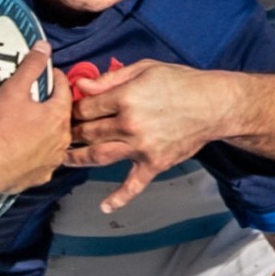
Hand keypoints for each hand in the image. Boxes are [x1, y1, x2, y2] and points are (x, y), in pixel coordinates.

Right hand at [0, 42, 69, 194]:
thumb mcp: (14, 89)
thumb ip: (31, 66)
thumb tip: (44, 47)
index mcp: (59, 116)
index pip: (65, 89)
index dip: (57, 77)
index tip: (50, 73)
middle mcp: (62, 140)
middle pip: (61, 116)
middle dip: (51, 105)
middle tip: (36, 98)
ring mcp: (53, 160)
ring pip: (54, 140)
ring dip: (46, 130)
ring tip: (30, 123)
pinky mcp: (40, 176)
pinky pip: (43, 160)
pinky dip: (38, 152)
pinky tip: (25, 147)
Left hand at [68, 59, 231, 210]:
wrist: (214, 105)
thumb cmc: (181, 82)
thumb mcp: (145, 69)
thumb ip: (110, 78)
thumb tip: (81, 84)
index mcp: (125, 98)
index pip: (85, 107)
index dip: (72, 108)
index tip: (66, 110)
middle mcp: (129, 125)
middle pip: (87, 132)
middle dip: (70, 132)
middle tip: (61, 133)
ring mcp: (141, 148)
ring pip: (99, 156)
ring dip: (78, 159)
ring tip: (64, 159)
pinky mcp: (154, 164)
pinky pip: (133, 185)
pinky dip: (119, 197)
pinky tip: (106, 206)